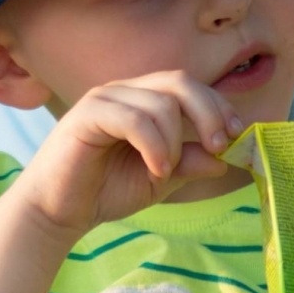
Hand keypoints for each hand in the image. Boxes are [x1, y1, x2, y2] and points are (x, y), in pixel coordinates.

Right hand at [11, 71, 238, 241]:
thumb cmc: (105, 190)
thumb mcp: (161, 177)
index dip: (218, 106)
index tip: (236, 136)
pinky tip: (154, 169)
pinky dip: (154, 145)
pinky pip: (134, 118)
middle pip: (179, 82)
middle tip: (218, 146)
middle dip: (208, 113)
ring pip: (161, 103)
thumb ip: (190, 163)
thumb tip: (226, 156)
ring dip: (174, 142)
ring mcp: (104, 98)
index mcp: (142, 99)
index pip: (189, 86)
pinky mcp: (87, 114)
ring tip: (164, 171)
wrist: (57, 211)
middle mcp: (125, 91)